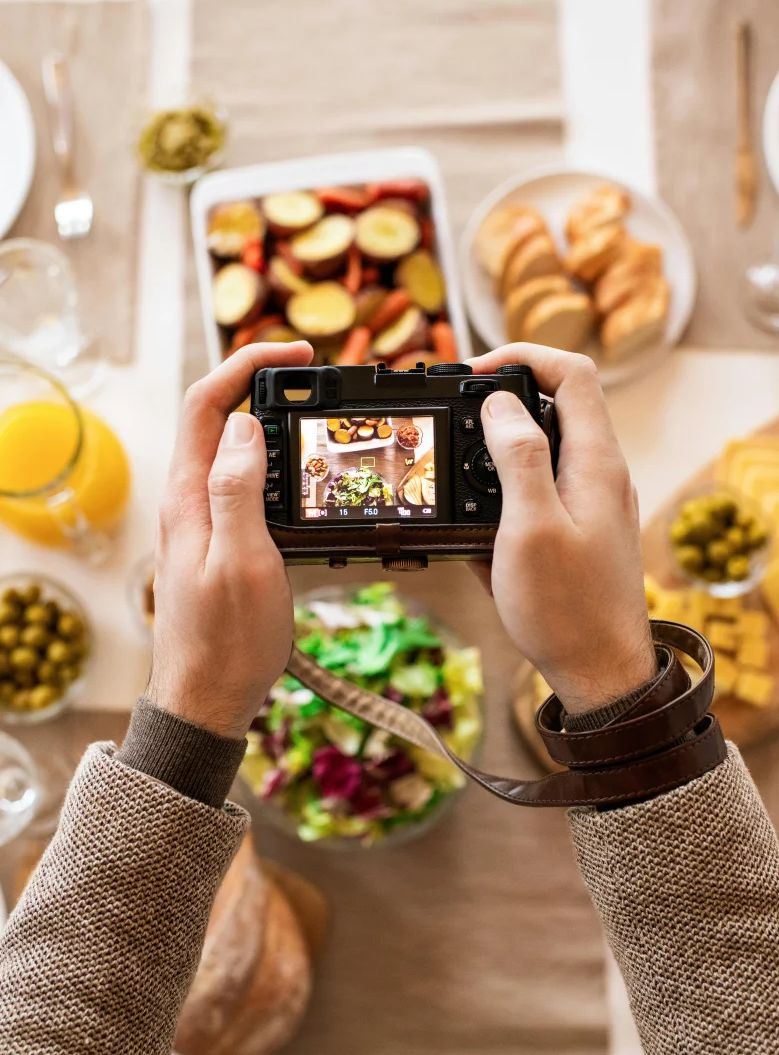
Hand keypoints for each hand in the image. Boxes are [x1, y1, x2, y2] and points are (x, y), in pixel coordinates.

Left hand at [147, 341, 312, 737]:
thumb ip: (237, 490)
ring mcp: (200, 522)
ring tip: (313, 417)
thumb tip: (243, 426)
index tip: (297, 354)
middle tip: (313, 380)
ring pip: (230, 451)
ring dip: (268, 421)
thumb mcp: (242, 562)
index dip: (247, 365)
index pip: (207, 404)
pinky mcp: (216, 543)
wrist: (208, 700)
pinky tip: (299, 478)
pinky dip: (271, 464)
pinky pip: (240, 485)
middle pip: (216, 418)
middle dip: (261, 383)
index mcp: (189, 498)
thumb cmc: (227, 642)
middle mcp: (188, 502)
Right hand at [470, 344, 655, 715]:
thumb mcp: (530, 528)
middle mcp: (600, 474)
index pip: (572, 372)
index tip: (472, 373)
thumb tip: (498, 405)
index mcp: (595, 462)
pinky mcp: (579, 533)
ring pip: (545, 448)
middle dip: (503, 398)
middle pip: (558, 403)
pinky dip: (506, 492)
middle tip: (457, 415)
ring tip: (458, 468)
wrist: (600, 675)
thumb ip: (517, 458)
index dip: (522, 357)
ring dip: (500, 448)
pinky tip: (477, 527)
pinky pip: (540, 491)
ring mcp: (592, 503)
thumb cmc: (567, 610)